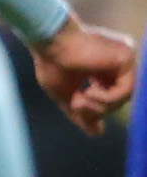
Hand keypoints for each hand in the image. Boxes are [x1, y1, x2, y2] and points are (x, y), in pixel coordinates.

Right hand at [30, 13, 135, 135]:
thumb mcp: (66, 94)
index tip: (76, 108)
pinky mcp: (127, 58)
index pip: (110, 97)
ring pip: (124, 97)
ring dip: (100, 106)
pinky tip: (89, 92)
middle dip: (97, 110)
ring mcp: (126, 59)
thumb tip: (97, 134)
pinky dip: (106, 98)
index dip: (95, 109)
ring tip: (79, 100)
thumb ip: (82, 112)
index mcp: (105, 67)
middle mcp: (119, 62)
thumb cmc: (52, 63)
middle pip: (119, 100)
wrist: (49, 42)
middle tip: (76, 106)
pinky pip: (125, 91)